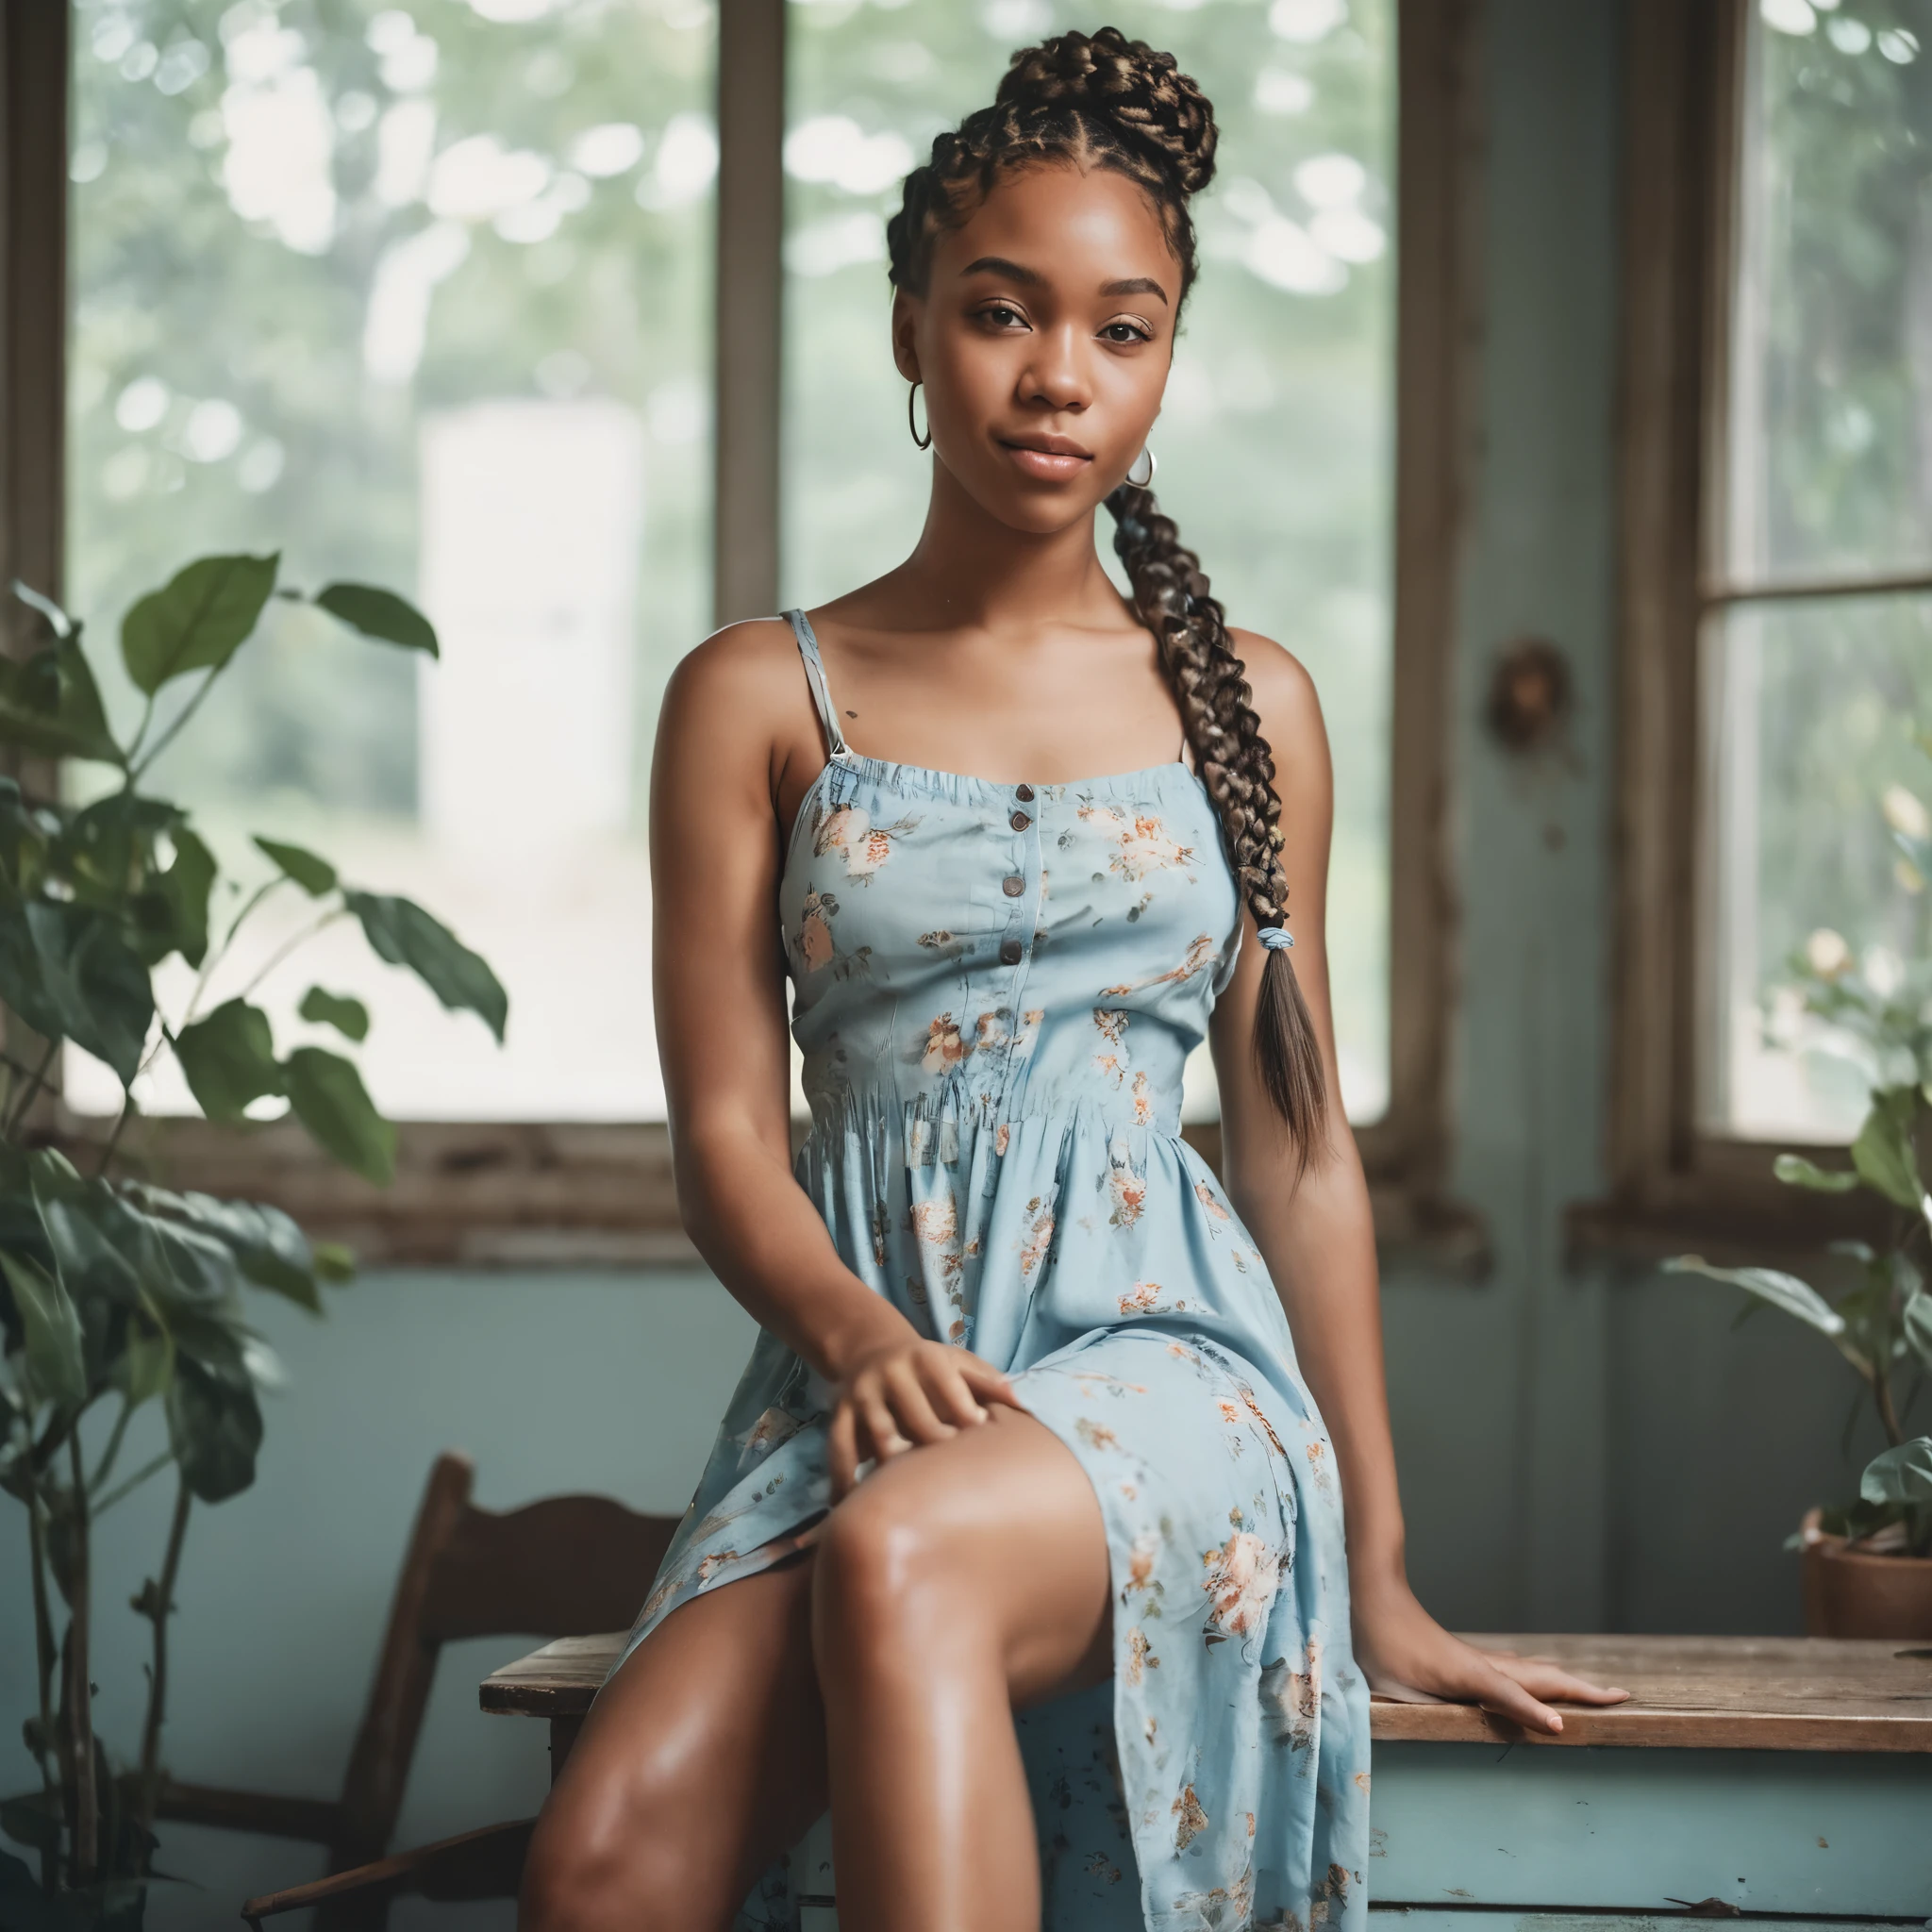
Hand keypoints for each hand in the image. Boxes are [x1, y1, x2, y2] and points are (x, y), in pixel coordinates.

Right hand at [825, 1325, 1023, 1498]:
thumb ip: (988, 1381)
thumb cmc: (929, 1367)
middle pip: (914, 1417)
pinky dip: (844, 1478)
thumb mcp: (958, 1362)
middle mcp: (891, 1373)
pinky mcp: (839, 1413)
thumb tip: (1022, 1403)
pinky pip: (839, 1448)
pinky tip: (851, 1506)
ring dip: (894, 1468)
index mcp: (926, 1358)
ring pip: (878, 1435)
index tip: (979, 1437)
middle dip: (934, 1444)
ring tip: (911, 1503)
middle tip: (951, 1477)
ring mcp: (863, 1394)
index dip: (964, 1412)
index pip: (948, 1386)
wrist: (870, 1349)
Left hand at [1351, 1575, 1629, 1735]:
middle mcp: (1483, 1665)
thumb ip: (1502, 1700)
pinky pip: (1504, 1669)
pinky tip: (1520, 1679)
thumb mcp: (1445, 1684)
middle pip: (1542, 1676)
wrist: (1365, 1601)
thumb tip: (1554, 1722)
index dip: (1575, 1702)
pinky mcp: (1454, 1657)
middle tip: (1618, 1696)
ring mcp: (1470, 1658)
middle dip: (1581, 1688)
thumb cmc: (1389, 1651)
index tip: (1617, 1704)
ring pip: (1525, 1669)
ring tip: (1581, 1689)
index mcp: (1481, 1675)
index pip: (1539, 1693)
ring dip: (1557, 1680)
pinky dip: (1529, 1676)